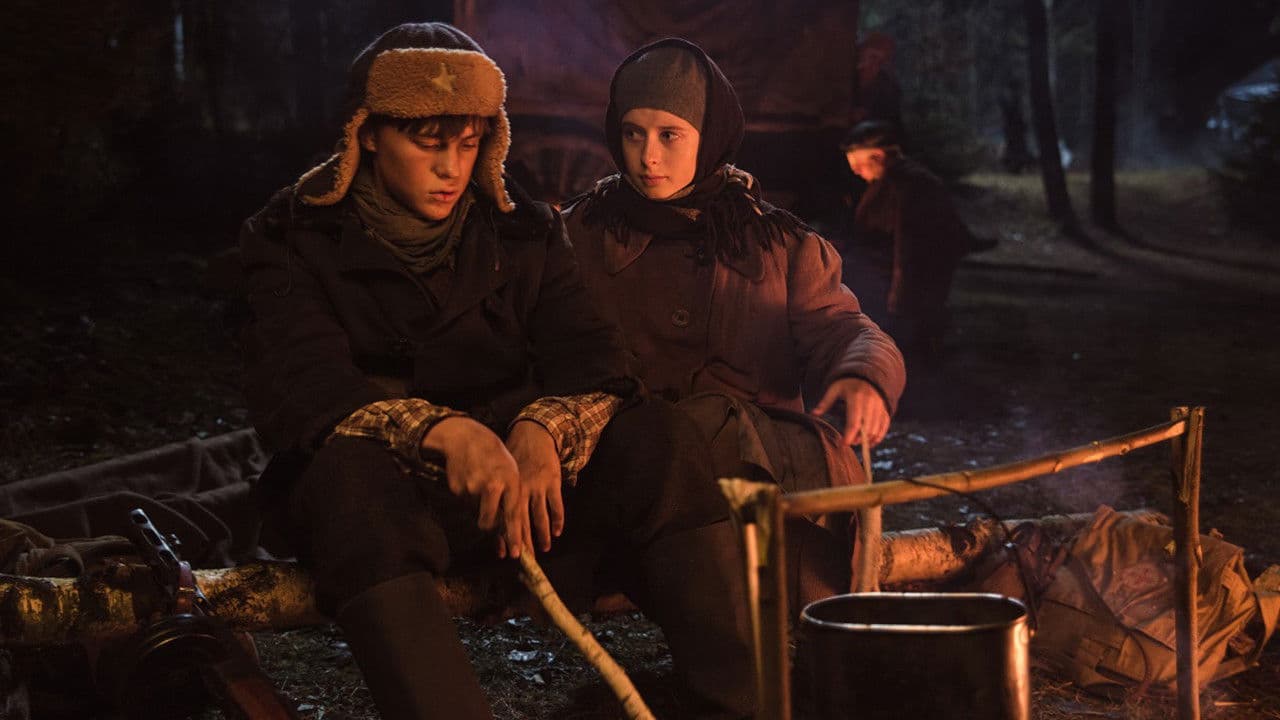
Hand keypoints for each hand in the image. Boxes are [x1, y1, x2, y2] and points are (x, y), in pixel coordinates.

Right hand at [421, 417, 527, 556]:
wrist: (466, 437)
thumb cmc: (494, 457)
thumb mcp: (510, 471)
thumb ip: (512, 496)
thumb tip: (509, 526)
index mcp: (511, 480)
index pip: (513, 515)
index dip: (514, 536)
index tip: (516, 554)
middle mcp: (492, 485)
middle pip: (490, 522)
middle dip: (491, 531)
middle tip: (492, 530)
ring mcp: (473, 488)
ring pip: (477, 514)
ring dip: (480, 509)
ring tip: (482, 489)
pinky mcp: (457, 489)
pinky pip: (465, 504)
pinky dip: (469, 498)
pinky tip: (471, 481)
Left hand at [502, 420, 564, 555]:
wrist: (533, 434)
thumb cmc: (515, 456)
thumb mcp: (503, 473)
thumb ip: (499, 494)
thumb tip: (489, 518)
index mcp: (508, 488)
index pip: (505, 518)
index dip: (506, 537)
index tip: (505, 553)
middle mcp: (521, 489)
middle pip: (521, 521)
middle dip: (523, 541)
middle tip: (524, 558)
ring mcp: (538, 486)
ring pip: (539, 516)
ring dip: (541, 534)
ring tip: (543, 549)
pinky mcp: (552, 481)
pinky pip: (556, 505)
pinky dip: (557, 520)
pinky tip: (556, 532)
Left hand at [811, 377, 890, 446]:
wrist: (867, 376)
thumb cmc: (847, 384)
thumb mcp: (834, 389)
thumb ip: (825, 402)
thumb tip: (813, 414)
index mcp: (856, 398)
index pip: (854, 421)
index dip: (849, 435)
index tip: (843, 444)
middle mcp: (870, 403)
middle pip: (866, 428)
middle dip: (858, 439)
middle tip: (849, 443)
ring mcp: (879, 407)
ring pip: (876, 429)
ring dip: (868, 440)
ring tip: (856, 442)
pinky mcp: (884, 411)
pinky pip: (884, 427)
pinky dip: (879, 437)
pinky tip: (870, 443)